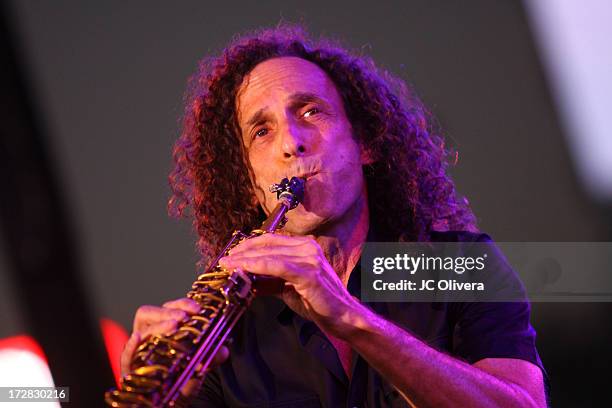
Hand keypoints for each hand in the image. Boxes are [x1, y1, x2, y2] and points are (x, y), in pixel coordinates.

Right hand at [121, 298, 228, 394]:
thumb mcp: (199, 365)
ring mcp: (137, 351)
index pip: (168, 308)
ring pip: (140, 330)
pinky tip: (137, 339)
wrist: (168, 402)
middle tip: (183, 317)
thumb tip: (223, 351)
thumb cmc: (180, 379)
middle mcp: (147, 336)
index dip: (182, 303)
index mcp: (163, 328)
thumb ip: (210, 357)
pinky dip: (130, 346)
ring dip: (157, 325)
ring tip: (173, 325)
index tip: (197, 308)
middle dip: (167, 311)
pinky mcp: (129, 369)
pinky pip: (125, 356)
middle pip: (149, 313)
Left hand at [219, 233, 359, 336]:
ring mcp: (309, 259)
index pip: (271, 239)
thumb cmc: (319, 303)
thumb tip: (247, 278)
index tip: (231, 254)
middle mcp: (308, 248)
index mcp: (305, 247)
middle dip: (242, 252)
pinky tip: (244, 269)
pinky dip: (258, 266)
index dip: (248, 245)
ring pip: (270, 254)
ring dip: (246, 259)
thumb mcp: (288, 288)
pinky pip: (277, 266)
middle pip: (268, 244)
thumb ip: (270, 281)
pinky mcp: (309, 274)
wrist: (342, 318)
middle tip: (224, 260)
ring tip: (229, 265)